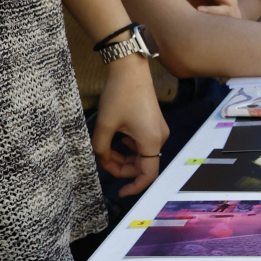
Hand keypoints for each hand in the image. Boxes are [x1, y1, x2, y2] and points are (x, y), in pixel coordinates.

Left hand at [91, 57, 168, 197]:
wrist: (130, 68)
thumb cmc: (120, 94)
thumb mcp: (105, 125)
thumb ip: (101, 149)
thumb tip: (101, 159)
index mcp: (151, 141)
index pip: (147, 175)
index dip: (134, 186)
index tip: (120, 192)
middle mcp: (159, 137)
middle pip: (143, 165)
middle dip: (123, 168)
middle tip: (103, 162)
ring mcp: (158, 130)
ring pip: (142, 155)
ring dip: (124, 157)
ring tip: (107, 148)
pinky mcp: (154, 123)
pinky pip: (143, 143)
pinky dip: (129, 146)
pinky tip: (117, 137)